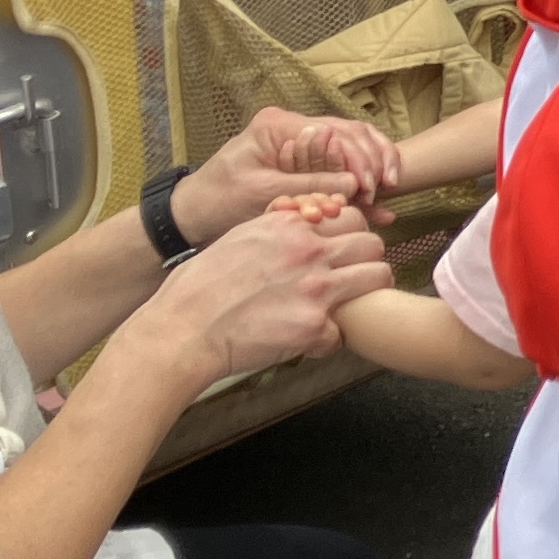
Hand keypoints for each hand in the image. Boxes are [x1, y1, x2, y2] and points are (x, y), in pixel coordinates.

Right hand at [127, 204, 393, 390]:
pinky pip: (342, 333)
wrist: (180, 331)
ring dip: (364, 295)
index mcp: (291, 226)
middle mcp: (310, 251)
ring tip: (345, 308)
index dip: (350, 234)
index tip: (343, 249)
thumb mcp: (238, 237)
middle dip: (366, 261)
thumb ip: (278, 227)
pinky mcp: (313, 327)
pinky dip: (325, 341)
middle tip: (351, 279)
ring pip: (377, 279)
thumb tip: (305, 219)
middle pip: (373, 245)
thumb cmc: (197, 287)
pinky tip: (305, 342)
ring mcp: (316, 289)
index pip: (351, 215)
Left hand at [178, 107, 399, 240]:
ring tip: (388, 194)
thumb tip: (354, 183)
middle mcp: (294, 129)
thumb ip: (308, 184)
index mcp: (279, 125)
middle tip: (385, 189)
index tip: (370, 186)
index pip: (335, 130)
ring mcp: (301, 146)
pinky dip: (360, 186)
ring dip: (374, 169)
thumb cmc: (217, 200)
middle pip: (351, 133)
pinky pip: (342, 169)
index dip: (359, 157)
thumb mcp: (262, 192)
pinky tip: (379, 207)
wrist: (190, 216)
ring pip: (353, 147)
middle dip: (373, 160)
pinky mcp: (305, 166)